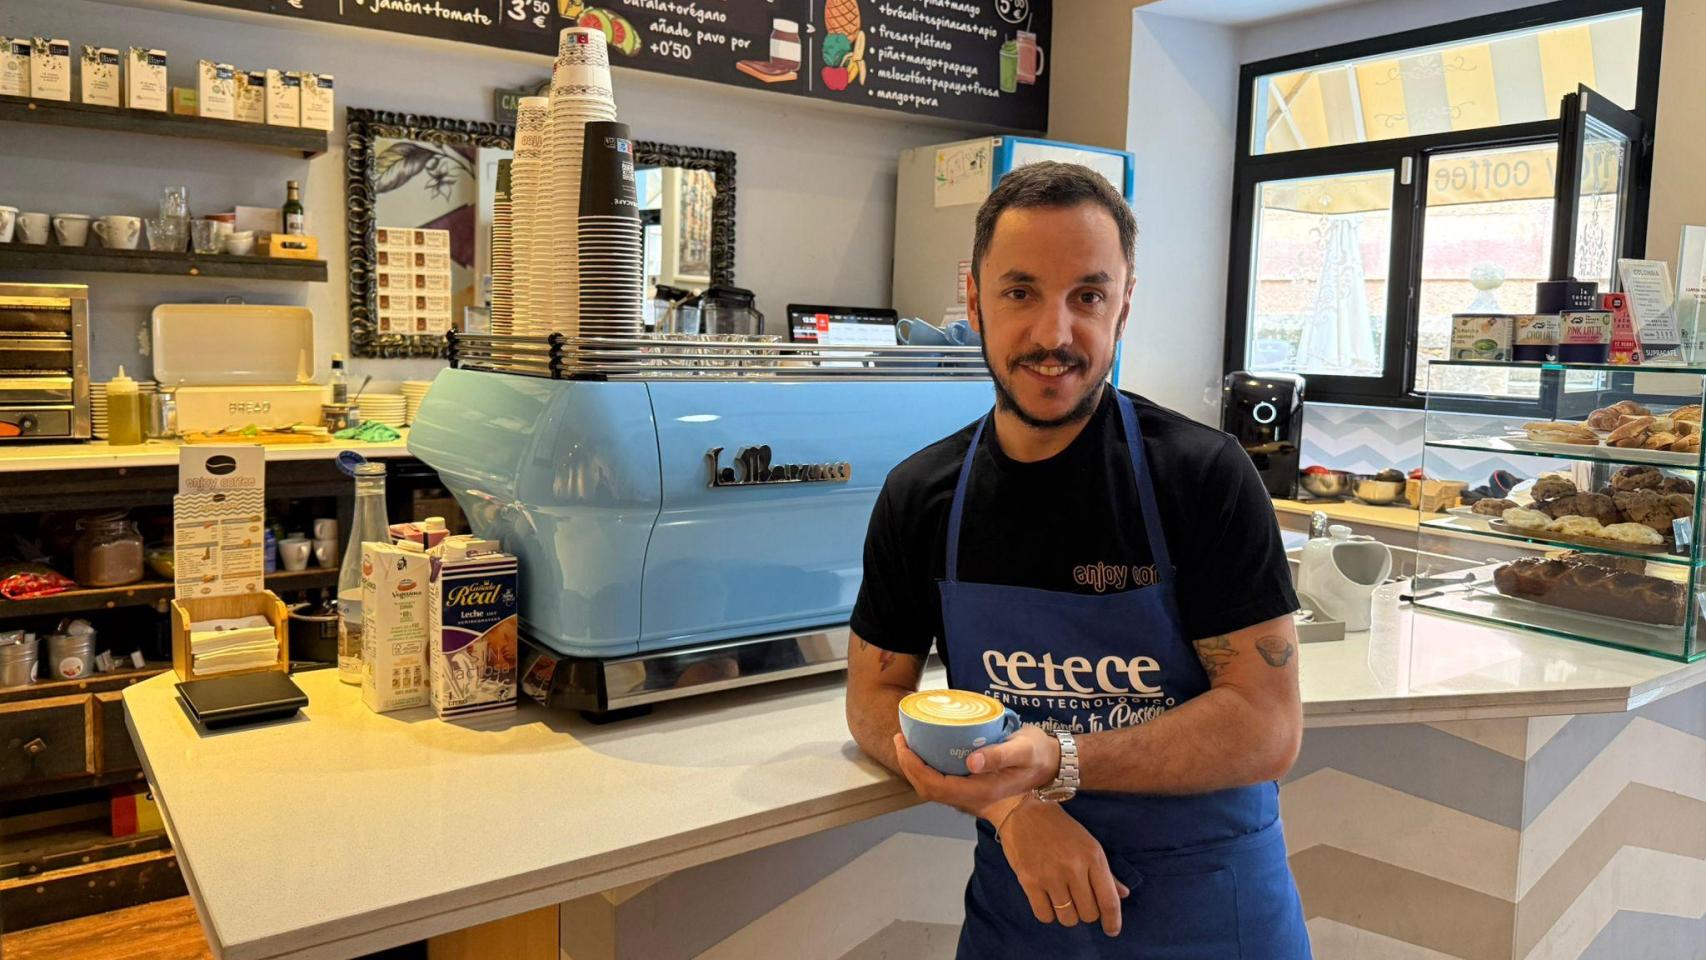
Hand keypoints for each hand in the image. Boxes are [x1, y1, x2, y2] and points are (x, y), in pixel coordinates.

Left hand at [891, 726, 1058, 813]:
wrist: (1054, 764)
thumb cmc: (1039, 754)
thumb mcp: (1023, 750)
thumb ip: (999, 756)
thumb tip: (972, 761)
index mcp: (982, 791)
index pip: (935, 785)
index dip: (914, 767)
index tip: (904, 743)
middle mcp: (973, 796)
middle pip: (928, 789)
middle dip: (908, 766)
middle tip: (901, 738)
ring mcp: (972, 793)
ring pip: (934, 787)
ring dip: (916, 768)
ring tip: (909, 742)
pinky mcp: (974, 785)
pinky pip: (943, 781)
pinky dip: (928, 767)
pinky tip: (928, 749)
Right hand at [996, 798, 1128, 935]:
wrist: (1024, 811)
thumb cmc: (1060, 828)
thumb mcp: (1089, 844)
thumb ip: (1106, 872)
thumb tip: (1122, 895)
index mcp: (1093, 857)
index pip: (1108, 900)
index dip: (1113, 921)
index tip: (1112, 931)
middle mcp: (1074, 868)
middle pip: (1089, 913)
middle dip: (1087, 913)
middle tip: (1079, 901)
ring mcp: (1050, 876)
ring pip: (1068, 918)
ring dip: (1068, 915)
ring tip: (1063, 900)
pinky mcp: (1029, 881)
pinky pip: (1044, 915)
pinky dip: (1048, 913)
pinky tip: (1048, 901)